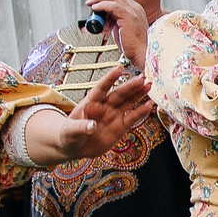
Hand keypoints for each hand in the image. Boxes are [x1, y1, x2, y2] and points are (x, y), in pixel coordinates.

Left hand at [38, 65, 153, 161]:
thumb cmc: (68, 135)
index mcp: (90, 103)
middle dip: (130, 86)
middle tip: (142, 78)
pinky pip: (132, 118)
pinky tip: (149, 106)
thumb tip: (92, 125)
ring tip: (148, 85)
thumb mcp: (70, 132)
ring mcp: (113, 115)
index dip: (110, 79)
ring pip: (128, 102)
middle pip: (118, 94)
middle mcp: (104, 106)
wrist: (74, 147)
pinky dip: (141, 112)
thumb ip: (80, 127)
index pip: (101, 88)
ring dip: (138, 94)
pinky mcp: (120, 127)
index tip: (119, 69)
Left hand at [81, 0, 148, 41]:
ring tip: (89, 2)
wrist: (141, 53)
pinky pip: (113, 6)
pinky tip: (95, 8)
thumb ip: (111, 18)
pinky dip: (102, 5)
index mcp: (133, 9)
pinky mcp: (129, 17)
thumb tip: (100, 13)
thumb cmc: (132, 44)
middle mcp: (134, 7)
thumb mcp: (118, 27)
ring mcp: (133, 11)